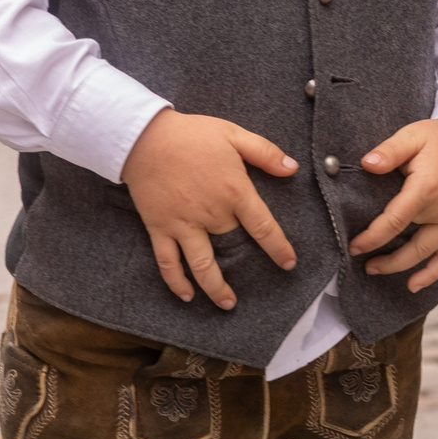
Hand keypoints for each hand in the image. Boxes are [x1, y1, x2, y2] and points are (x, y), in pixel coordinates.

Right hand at [120, 109, 300, 308]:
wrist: (145, 138)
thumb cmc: (193, 135)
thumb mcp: (234, 135)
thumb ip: (265, 152)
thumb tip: (292, 168)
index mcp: (233, 191)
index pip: (263, 227)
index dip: (278, 247)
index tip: (289, 263)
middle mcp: (211, 213)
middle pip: (233, 245)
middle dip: (246, 264)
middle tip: (260, 282)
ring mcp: (183, 224)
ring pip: (202, 265)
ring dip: (215, 288)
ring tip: (228, 304)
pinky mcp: (160, 228)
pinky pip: (168, 262)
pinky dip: (176, 282)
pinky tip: (186, 295)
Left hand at [348, 116, 437, 292]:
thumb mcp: (413, 135)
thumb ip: (389, 151)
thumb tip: (367, 164)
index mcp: (429, 187)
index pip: (395, 220)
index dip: (373, 237)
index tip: (354, 246)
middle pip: (410, 244)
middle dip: (383, 258)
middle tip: (359, 260)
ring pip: (427, 254)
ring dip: (401, 267)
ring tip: (376, 270)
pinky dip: (432, 273)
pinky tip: (415, 285)